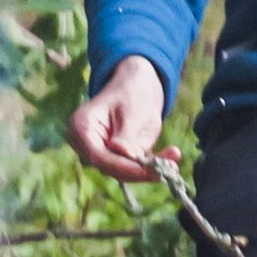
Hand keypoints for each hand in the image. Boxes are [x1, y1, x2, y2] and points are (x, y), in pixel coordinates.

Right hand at [67, 56, 169, 184]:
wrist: (139, 84)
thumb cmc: (130, 90)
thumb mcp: (130, 111)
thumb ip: (125, 135)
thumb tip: (123, 154)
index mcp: (82, 128)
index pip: (98, 157)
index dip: (123, 167)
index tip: (147, 170)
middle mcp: (88, 144)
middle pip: (111, 168)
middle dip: (140, 170)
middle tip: (168, 167)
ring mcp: (104, 152)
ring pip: (125, 171)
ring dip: (151, 168)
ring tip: (174, 155)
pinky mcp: (120, 157)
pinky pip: (136, 167)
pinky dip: (155, 164)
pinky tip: (172, 154)